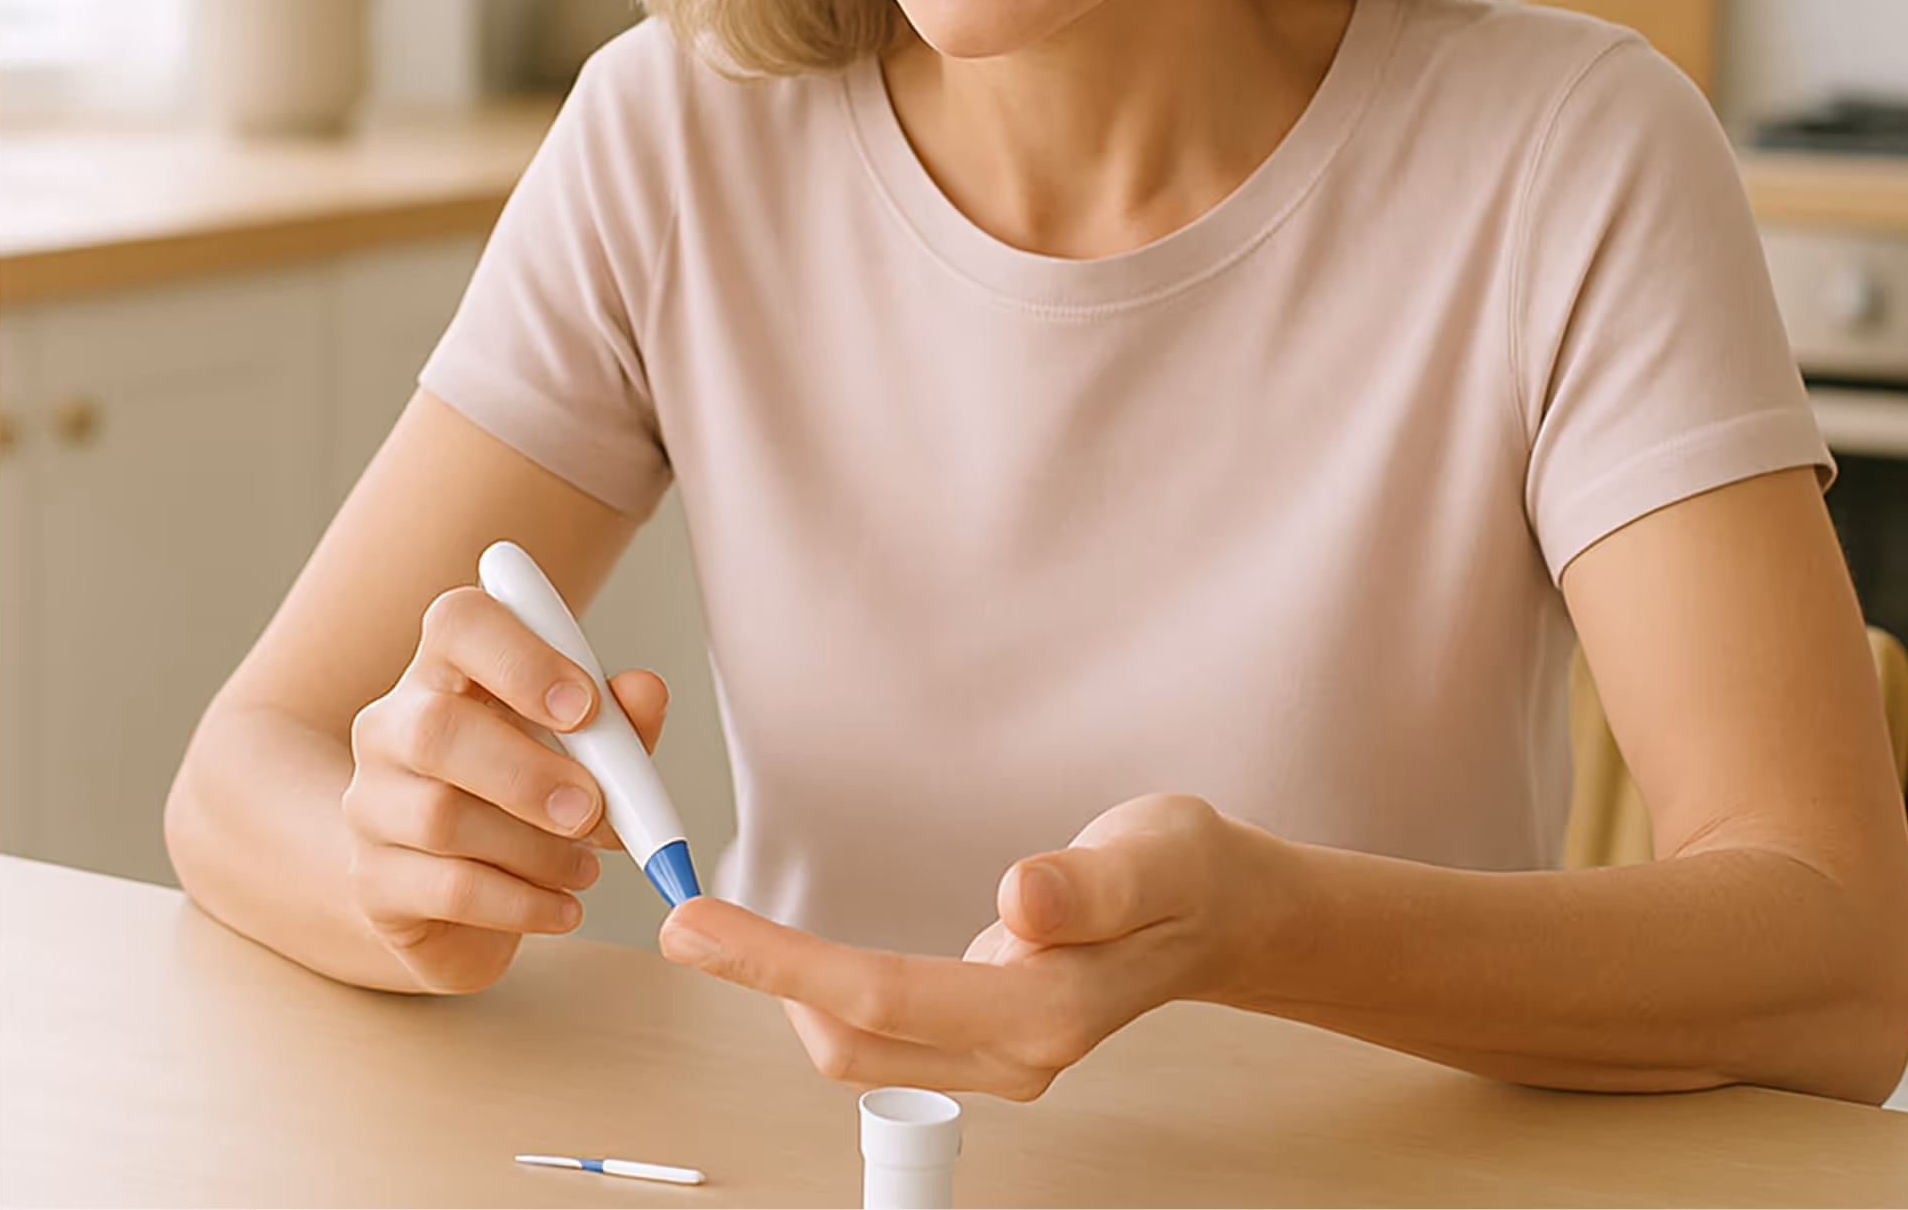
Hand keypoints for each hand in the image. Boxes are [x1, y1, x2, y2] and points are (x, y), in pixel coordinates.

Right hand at [341, 584, 668, 992]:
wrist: (456, 892)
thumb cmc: (530, 794)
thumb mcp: (588, 749)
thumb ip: (622, 718)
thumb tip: (645, 691)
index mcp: (449, 667)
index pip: (460, 622)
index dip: (522, 658)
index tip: (585, 708)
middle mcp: (393, 724)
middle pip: (436, 729)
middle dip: (529, 773)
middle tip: (593, 808)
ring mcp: (371, 802)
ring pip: (441, 817)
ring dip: (536, 847)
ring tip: (586, 865)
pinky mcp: (370, 880)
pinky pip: (446, 889)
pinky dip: (521, 902)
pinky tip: (563, 907)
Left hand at [658, 793, 1266, 1098]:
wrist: (1222, 912)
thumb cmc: (1187, 873)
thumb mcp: (1156, 854)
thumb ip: (1091, 884)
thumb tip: (1018, 900)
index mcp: (1048, 1008)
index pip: (887, 997)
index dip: (785, 966)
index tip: (705, 929)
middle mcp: (1017, 1049)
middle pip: (857, 1037)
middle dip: (762, 983)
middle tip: (685, 921)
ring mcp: (1002, 1052)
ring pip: (863, 1048)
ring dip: (787, 995)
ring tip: (721, 932)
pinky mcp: (990, 1034)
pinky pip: (886, 1031)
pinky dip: (825, 997)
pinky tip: (796, 958)